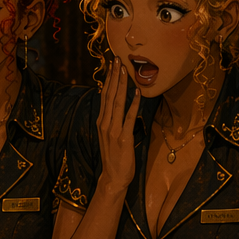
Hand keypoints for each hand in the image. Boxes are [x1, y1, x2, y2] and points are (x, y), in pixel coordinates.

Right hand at [95, 57, 140, 196]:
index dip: (108, 80)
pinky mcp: (123, 138)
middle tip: (116, 60)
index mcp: (102, 122)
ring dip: (121, 85)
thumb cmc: (114, 158)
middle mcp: (105, 123)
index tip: (111, 65)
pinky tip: (137, 93)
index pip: (104, 96)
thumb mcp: (110, 136)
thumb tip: (119, 107)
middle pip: (109, 95)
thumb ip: (113, 121)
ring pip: (116, 103)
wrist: (113, 177)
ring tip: (124, 70)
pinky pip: (128, 118)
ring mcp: (113, 131)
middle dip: (113, 76)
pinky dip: (133, 105)